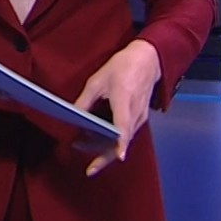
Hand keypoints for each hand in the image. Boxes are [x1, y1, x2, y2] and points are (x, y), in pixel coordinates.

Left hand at [72, 39, 161, 176]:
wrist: (147, 60)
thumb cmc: (121, 68)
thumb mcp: (97, 81)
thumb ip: (85, 101)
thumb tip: (74, 118)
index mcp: (125, 101)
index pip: (124, 126)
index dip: (121, 143)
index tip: (119, 156)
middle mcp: (135, 113)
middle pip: (122, 141)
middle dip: (102, 154)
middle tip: (84, 160)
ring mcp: (140, 117)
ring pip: (123, 140)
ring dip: (103, 146)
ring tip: (80, 143)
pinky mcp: (139, 118)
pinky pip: (126, 134)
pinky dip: (111, 139)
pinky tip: (95, 136)